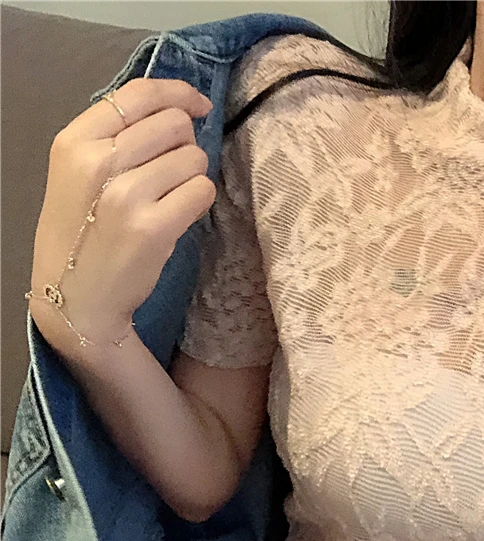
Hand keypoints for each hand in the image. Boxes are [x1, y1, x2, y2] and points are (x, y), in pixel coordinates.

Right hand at [30, 78, 215, 345]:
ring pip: (194, 158)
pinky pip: (203, 191)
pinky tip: (178, 215)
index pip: (139, 93)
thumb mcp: (77, 173)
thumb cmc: (81, 232)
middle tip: (172, 172)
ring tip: (168, 199)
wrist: (76, 298)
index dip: (179, 93)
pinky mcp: (154, 228)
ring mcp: (126, 195)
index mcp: (74, 141)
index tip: (198, 106)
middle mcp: (98, 162)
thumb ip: (115, 138)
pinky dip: (199, 201)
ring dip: (192, 176)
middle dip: (185, 144)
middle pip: (174, 124)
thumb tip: (176, 109)